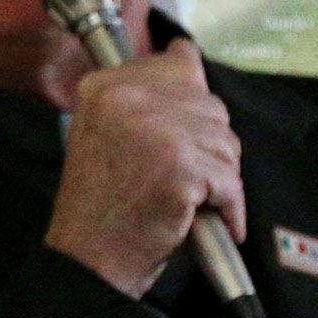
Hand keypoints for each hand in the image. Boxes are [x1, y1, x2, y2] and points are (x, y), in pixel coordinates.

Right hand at [45, 40, 245, 298]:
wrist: (87, 257)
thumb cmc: (99, 205)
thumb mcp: (101, 131)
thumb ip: (140, 97)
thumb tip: (190, 61)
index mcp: (103, 86)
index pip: (179, 63)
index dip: (192, 99)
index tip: (186, 126)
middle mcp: (126, 99)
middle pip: (209, 105)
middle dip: (208, 145)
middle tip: (183, 177)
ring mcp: (155, 130)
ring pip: (226, 142)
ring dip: (218, 177)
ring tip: (188, 198)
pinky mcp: (181, 167)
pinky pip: (230, 180)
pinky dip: (227, 207)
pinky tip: (203, 218)